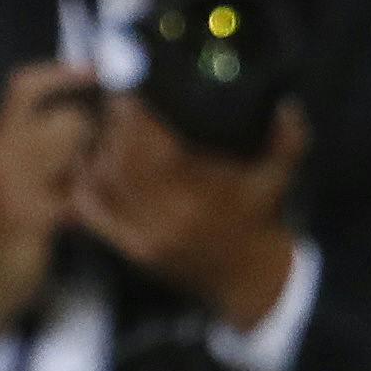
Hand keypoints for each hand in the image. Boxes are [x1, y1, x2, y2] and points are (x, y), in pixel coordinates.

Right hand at [0, 62, 96, 335]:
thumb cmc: (17, 224)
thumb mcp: (27, 178)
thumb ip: (50, 148)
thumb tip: (93, 116)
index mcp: (1, 140)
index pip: (22, 87)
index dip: (59, 73)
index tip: (94, 69)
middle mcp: (2, 153)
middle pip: (65, 119)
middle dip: (101, 133)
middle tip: (120, 149)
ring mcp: (13, 183)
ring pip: (77, 152)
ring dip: (104, 164)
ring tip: (113, 180)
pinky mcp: (30, 214)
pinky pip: (77, 193)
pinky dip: (97, 199)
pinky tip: (99, 209)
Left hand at [71, 93, 302, 326]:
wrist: (248, 275)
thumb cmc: (259, 218)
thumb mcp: (279, 175)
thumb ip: (287, 138)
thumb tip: (286, 104)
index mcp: (205, 192)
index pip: (155, 146)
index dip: (136, 117)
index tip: (132, 95)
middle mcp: (171, 214)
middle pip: (119, 161)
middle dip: (111, 129)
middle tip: (112, 107)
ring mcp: (147, 233)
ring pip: (101, 182)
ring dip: (94, 152)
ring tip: (100, 129)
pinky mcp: (131, 246)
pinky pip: (92, 210)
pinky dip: (83, 182)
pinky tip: (88, 164)